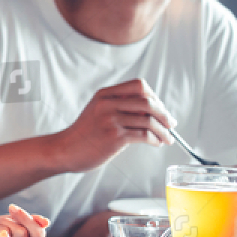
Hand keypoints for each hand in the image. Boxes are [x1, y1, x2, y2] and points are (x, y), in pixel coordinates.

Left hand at [0, 204, 50, 236]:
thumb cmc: (3, 231)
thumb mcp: (18, 224)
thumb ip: (33, 222)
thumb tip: (46, 222)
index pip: (38, 232)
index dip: (27, 218)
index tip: (12, 207)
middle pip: (22, 232)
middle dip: (10, 221)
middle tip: (4, 219)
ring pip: (6, 233)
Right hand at [53, 78, 174, 172]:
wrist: (65, 150)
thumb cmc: (85, 134)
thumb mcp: (98, 111)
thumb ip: (120, 106)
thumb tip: (153, 111)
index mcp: (105, 94)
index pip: (139, 86)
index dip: (154, 97)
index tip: (160, 110)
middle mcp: (107, 104)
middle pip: (148, 102)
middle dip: (164, 114)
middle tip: (171, 125)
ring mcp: (110, 120)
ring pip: (149, 120)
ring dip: (163, 131)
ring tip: (168, 138)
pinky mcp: (114, 137)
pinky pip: (144, 135)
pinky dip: (155, 140)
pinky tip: (156, 143)